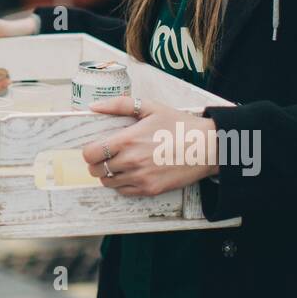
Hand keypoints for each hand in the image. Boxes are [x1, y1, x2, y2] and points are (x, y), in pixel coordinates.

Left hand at [81, 96, 218, 196]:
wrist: (207, 147)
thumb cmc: (179, 125)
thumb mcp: (149, 107)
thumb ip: (118, 105)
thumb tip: (93, 106)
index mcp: (127, 141)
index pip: (91, 153)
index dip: (90, 150)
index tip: (96, 147)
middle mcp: (131, 162)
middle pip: (96, 170)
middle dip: (97, 162)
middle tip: (107, 155)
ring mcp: (140, 179)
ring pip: (108, 183)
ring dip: (108, 174)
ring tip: (119, 163)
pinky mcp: (150, 190)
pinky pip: (124, 192)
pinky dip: (122, 184)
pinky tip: (131, 173)